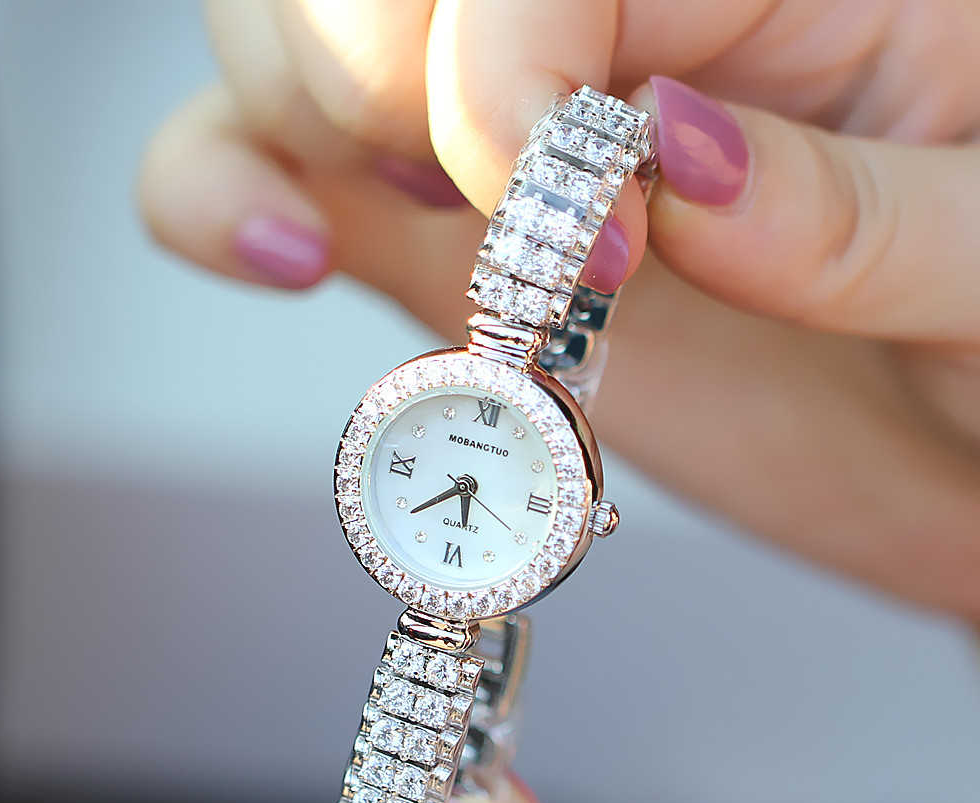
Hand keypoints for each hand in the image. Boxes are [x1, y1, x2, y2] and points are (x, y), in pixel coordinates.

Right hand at [138, 1, 979, 621]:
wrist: (933, 444)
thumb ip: (846, 216)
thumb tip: (667, 165)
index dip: (509, 70)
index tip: (588, 244)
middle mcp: (610, 22)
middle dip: (387, 81)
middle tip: (518, 235)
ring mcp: (489, 126)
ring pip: (278, 29)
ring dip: (294, 124)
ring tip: (424, 234)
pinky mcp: (426, 232)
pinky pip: (243, 160)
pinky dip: (211, 195)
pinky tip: (277, 247)